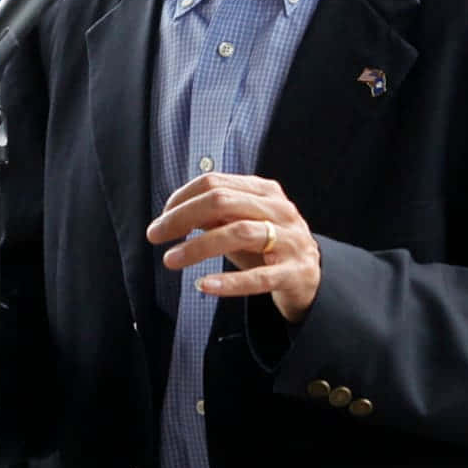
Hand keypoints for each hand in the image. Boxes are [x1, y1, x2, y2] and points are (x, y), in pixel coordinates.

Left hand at [147, 173, 320, 322]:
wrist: (312, 276)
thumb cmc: (268, 246)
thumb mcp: (241, 224)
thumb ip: (214, 216)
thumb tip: (173, 213)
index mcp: (263, 191)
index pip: (215, 182)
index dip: (182, 198)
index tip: (161, 218)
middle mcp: (278, 209)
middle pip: (223, 202)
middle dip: (182, 217)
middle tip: (155, 235)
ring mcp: (289, 239)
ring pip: (238, 233)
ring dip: (198, 247)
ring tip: (171, 260)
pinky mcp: (294, 272)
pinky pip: (259, 277)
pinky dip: (229, 281)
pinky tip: (204, 285)